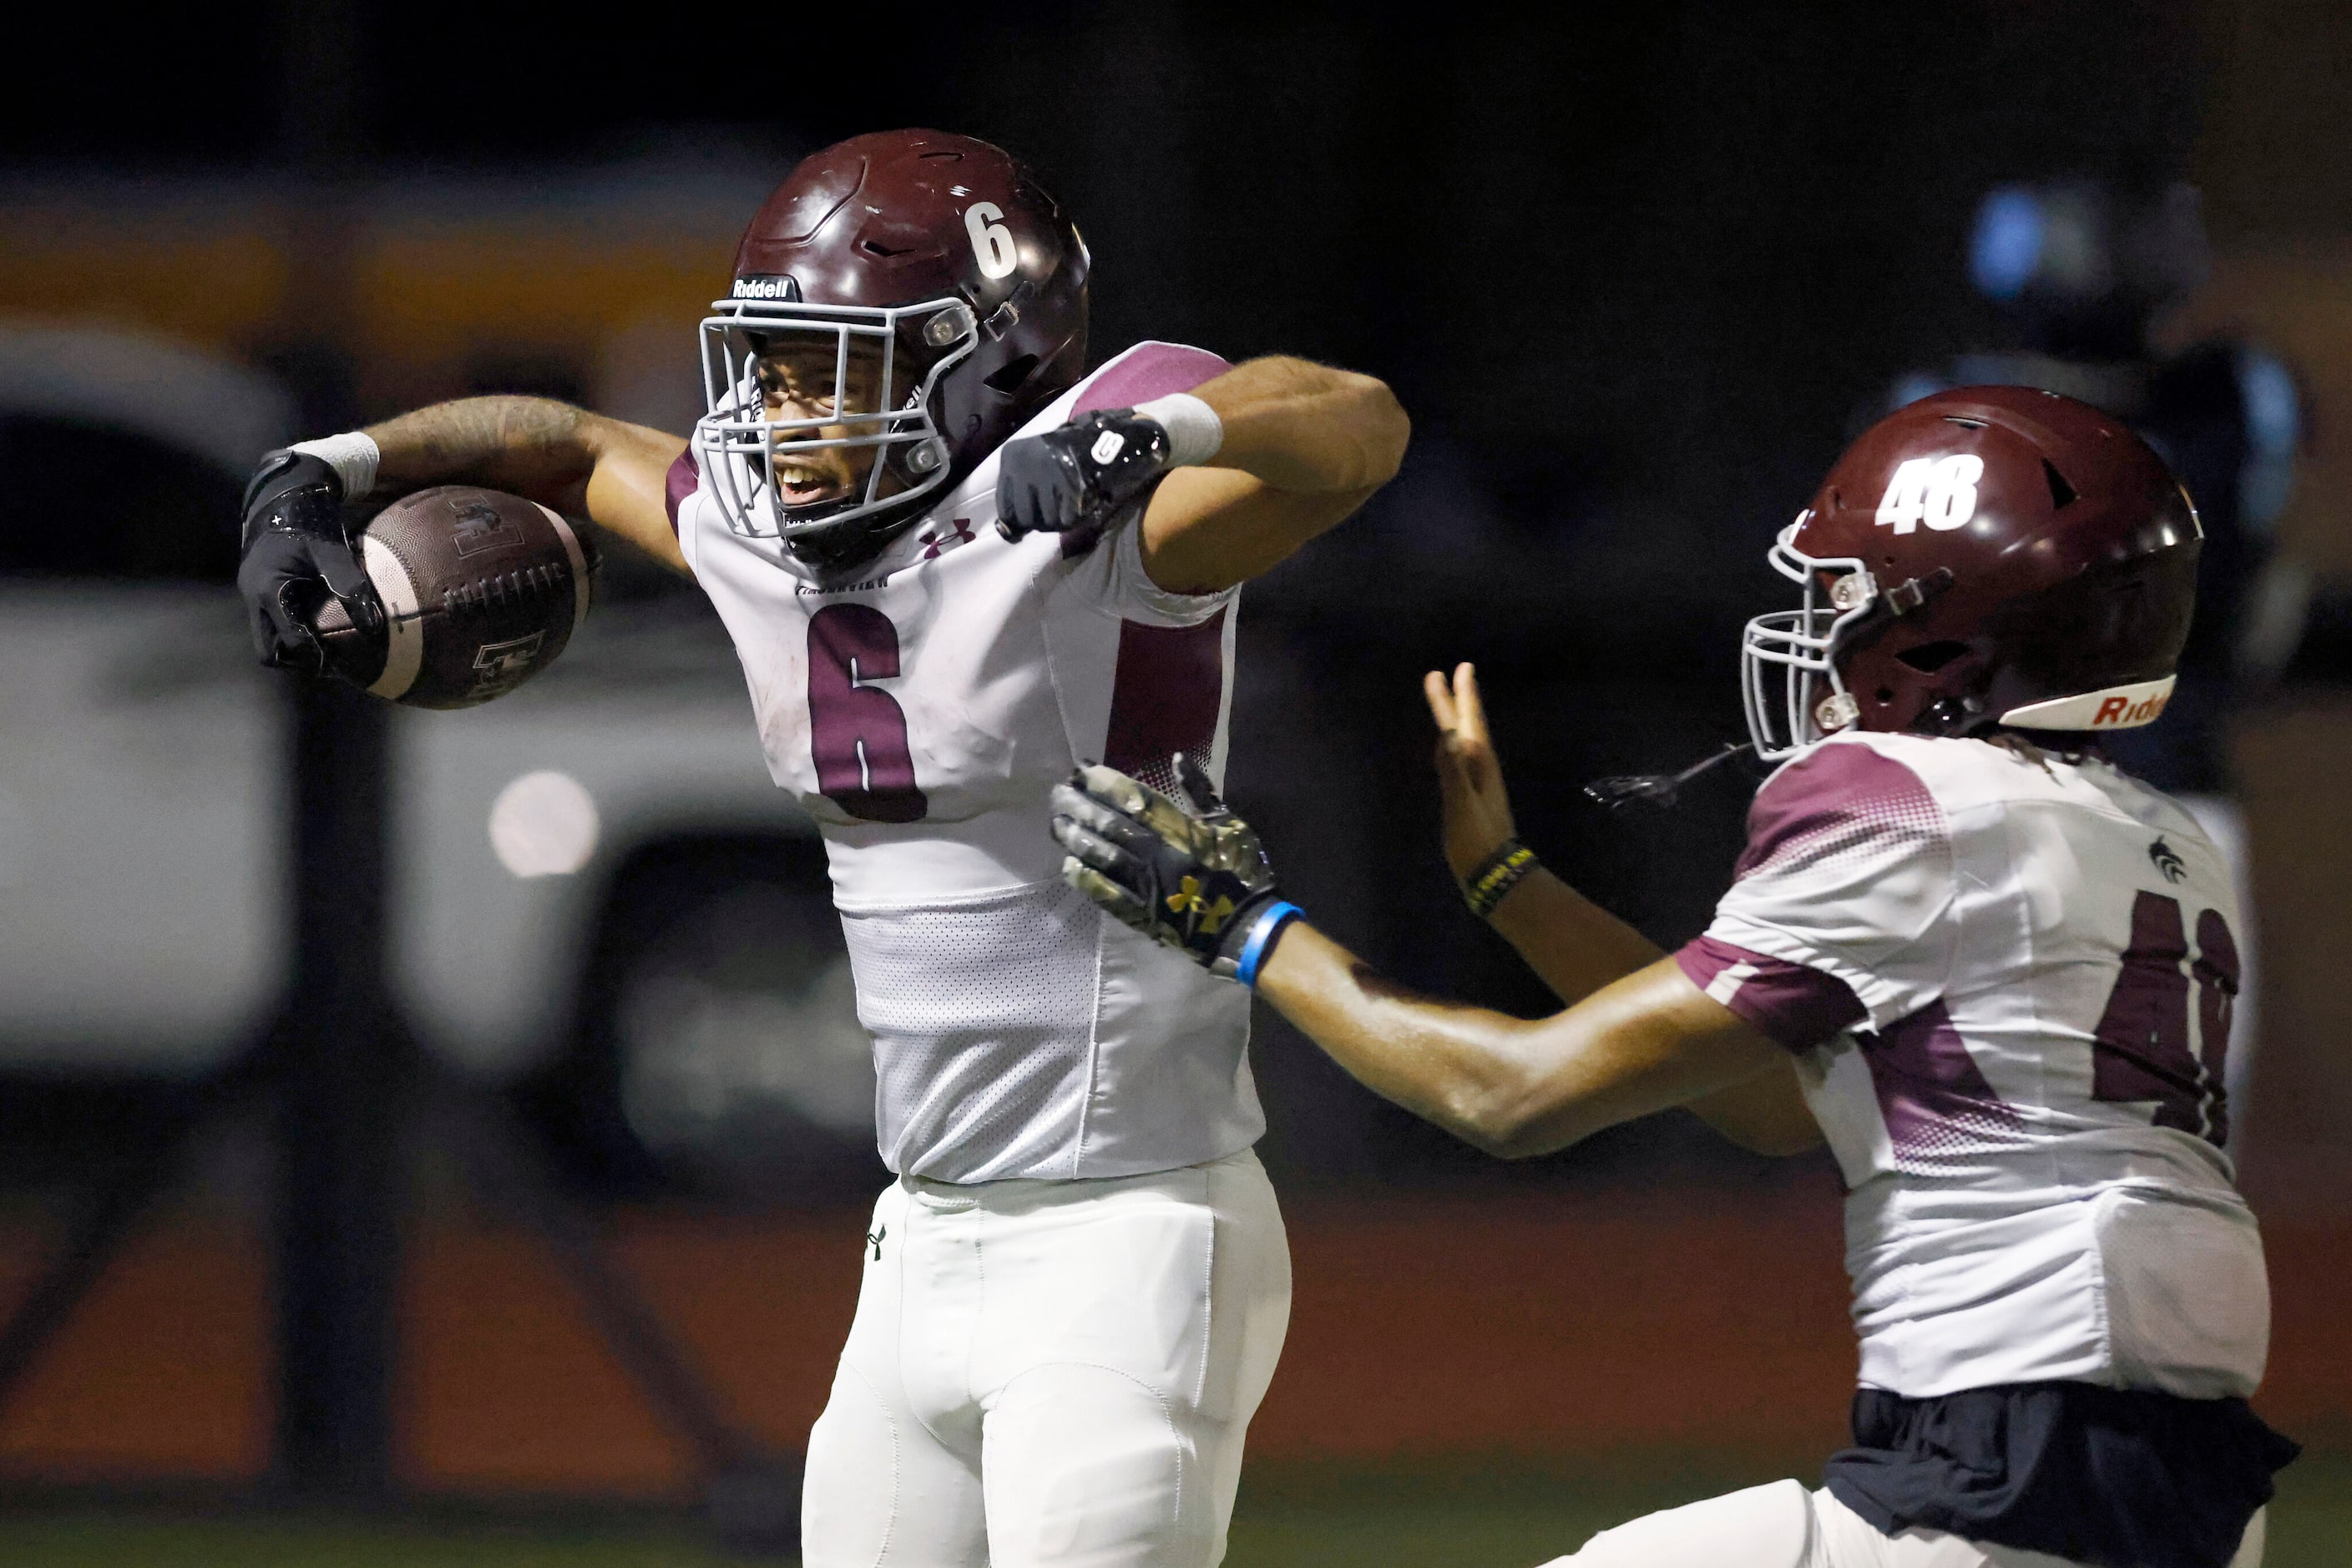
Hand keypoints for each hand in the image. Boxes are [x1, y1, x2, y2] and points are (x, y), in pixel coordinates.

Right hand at [237, 448, 385, 675]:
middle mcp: (252, 597)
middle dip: (296, 660)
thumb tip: (373, 626)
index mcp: (267, 590)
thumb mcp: (332, 552)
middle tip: (328, 661)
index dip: (313, 656)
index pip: (288, 641)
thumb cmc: (309, 521)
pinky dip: (290, 629)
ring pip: (266, 638)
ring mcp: (250, 594)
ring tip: (325, 647)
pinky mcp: (257, 590)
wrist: (284, 494)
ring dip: (292, 646)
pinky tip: (317, 625)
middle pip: (267, 650)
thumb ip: (350, 585)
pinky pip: (270, 622)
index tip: (339, 662)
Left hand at [995, 408, 1175, 540]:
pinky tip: (1086, 499)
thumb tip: (1008, 533)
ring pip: (1047, 522)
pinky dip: (1079, 516)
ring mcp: (1046, 473)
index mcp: (1012, 455)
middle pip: (1025, 518)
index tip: (1031, 522)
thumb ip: (1022, 495)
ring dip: (1063, 519)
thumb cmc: (1074, 452)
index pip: (1004, 507)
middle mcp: (1024, 463)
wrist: (1112, 434)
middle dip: (1043, 521)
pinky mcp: (1068, 484)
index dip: (1019, 521)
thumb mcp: (1039, 465)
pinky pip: (1068, 519)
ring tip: (1075, 501)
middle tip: (1062, 507)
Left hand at [1050, 756, 1283, 977]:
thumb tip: (1178, 757)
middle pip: (1109, 823)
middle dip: (1080, 805)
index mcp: (1179, 828)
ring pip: (1102, 855)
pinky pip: (1106, 894)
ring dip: (1076, 838)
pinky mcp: (1140, 914)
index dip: (1104, 782)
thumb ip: (1200, 790)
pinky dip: (1085, 879)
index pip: (1132, 797)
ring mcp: (1145, 885)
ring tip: (1057, 824)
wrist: (1246, 927)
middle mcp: (1156, 853)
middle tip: (1058, 792)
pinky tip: (1068, 865)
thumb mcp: (1228, 822)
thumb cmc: (1240, 870)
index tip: (1081, 769)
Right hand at [1424, 662, 1518, 887]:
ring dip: (1454, 720)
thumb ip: (1454, 770)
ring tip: (1445, 704)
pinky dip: (1451, 746)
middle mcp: (1481, 768)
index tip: (1461, 667)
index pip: (1468, 722)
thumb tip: (1447, 732)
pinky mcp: (1472, 797)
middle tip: (1442, 676)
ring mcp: (1478, 783)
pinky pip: (1460, 759)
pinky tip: (1448, 749)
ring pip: (1464, 741)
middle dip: (1454, 702)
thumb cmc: (1476, 840)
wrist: (1494, 875)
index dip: (1462, 696)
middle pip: (1465, 727)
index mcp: (1479, 764)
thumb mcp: (1462, 806)